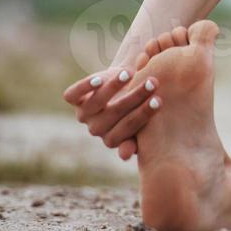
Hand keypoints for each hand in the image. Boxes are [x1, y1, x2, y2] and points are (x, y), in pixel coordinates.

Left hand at [60, 25, 189, 160]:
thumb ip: (142, 133)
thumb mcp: (145, 118)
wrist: (126, 84)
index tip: (158, 100)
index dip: (143, 114)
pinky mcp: (73, 98)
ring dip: (112, 88)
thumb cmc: (141, 103)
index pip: (128, 129)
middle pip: (115, 113)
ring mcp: (84, 113)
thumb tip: (125, 156)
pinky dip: (84, 86)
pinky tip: (100, 78)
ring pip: (95, 103)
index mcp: (114, 139)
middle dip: (135, 96)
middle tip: (153, 83)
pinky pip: (72, 95)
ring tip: (130, 74)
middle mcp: (97, 128)